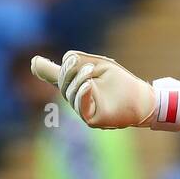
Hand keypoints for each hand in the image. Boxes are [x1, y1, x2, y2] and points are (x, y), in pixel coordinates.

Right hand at [30, 50, 156, 128]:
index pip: (58, 78)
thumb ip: (77, 61)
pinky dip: (83, 95)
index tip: (35, 61)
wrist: (144, 98)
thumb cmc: (122, 83)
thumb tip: (54, 58)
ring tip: (89, 71)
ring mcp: (84, 110)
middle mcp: (77, 99)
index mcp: (77, 85)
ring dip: (78, 80)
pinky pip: (81, 108)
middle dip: (69, 72)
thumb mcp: (98, 66)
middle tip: (79, 62)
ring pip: (71, 95)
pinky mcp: (93, 120)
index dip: (47, 71)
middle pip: (63, 85)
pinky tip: (88, 84)